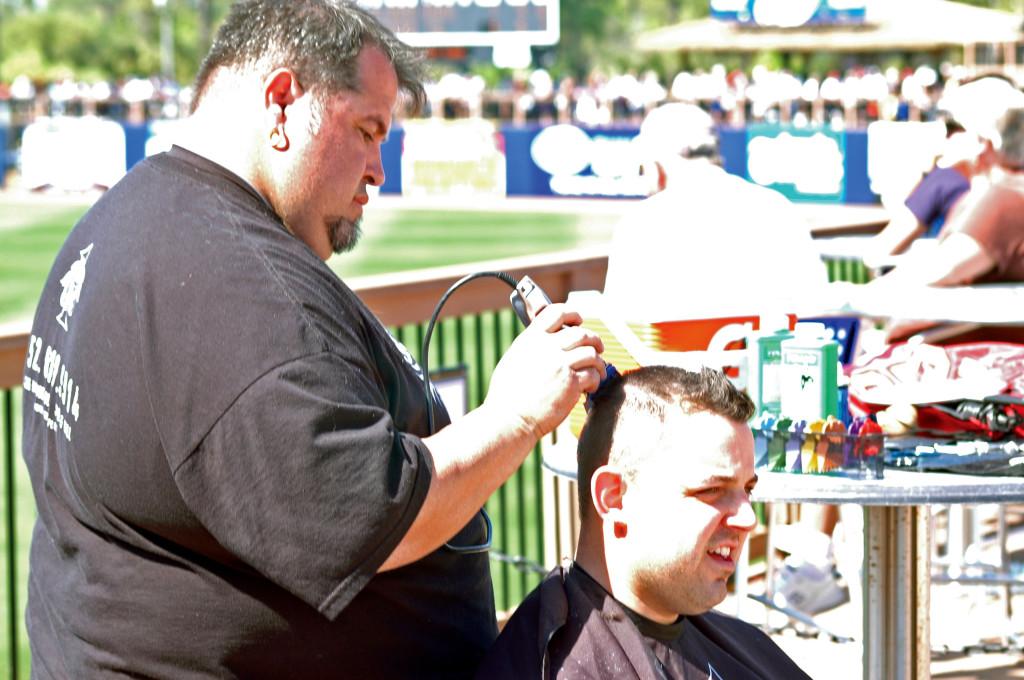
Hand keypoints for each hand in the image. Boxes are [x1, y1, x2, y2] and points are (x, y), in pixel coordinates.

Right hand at [484, 303, 604, 439]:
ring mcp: (561, 364)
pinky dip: (595, 381)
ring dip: (598, 363)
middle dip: (594, 341)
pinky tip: (589, 388)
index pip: (557, 313)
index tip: (578, 322)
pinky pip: (594, 374)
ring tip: (596, 372)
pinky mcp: (571, 382)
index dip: (572, 315)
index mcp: (532, 338)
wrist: (510, 418)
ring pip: (592, 353)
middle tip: (597, 349)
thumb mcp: (514, 358)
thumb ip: (532, 345)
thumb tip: (545, 340)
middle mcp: (548, 347)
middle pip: (582, 333)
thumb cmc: (507, 395)